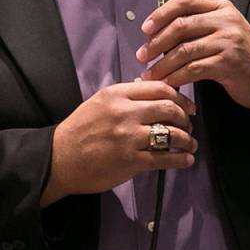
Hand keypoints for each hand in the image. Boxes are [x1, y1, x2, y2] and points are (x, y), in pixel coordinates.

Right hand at [41, 81, 197, 206]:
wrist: (58, 159)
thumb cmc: (80, 130)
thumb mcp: (100, 102)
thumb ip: (126, 96)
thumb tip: (152, 90)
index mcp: (117, 94)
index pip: (160, 88)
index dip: (180, 97)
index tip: (186, 106)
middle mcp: (125, 112)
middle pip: (169, 108)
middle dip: (185, 118)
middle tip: (189, 125)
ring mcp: (128, 137)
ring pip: (171, 133)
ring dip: (187, 139)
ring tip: (190, 144)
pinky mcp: (131, 161)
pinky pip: (164, 158)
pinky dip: (181, 159)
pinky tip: (186, 160)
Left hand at [136, 0, 249, 138]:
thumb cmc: (240, 56)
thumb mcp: (223, 31)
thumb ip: (198, 26)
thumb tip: (159, 32)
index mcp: (221, 8)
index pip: (185, 1)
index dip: (161, 13)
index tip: (145, 28)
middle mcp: (226, 20)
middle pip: (181, 25)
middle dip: (156, 42)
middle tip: (142, 55)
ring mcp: (229, 41)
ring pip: (184, 50)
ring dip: (162, 64)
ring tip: (150, 74)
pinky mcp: (229, 62)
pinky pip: (194, 69)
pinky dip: (177, 77)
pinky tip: (168, 83)